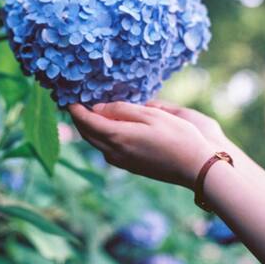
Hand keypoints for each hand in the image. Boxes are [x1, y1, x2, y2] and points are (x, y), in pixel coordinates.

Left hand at [68, 102, 214, 188]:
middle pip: (86, 133)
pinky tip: (108, 125)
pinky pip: (106, 148)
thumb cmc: (177, 136)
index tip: (69, 96)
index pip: (85, 121)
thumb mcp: (150, 114)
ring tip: (89, 110)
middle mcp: (113, 152)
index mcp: (117, 137)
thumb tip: (97, 109)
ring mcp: (120, 162)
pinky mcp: (129, 166)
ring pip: (95, 142)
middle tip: (75, 101)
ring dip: (89, 127)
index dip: (75, 108)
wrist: (195, 168)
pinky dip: (101, 135)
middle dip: (78, 117)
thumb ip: (121, 110)